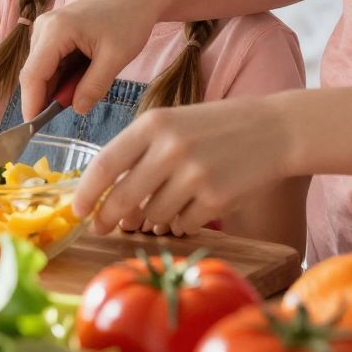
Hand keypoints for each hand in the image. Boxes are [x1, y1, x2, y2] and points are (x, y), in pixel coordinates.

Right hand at [19, 0, 162, 121]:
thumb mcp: (115, 59)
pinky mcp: (53, 31)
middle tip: (76, 106)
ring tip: (90, 82)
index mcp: (55, 30)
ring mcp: (47, 27)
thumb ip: (93, 87)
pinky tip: (85, 74)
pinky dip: (63, 75)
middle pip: (34, 73)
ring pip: (42, 69)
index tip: (33, 130)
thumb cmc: (129, 20)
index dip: (31, 104)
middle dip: (49, 96)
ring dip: (58, 85)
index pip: (32, 75)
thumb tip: (76, 110)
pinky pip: (50, 61)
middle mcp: (44, 27)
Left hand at [73, 95, 296, 236]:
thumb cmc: (215, 128)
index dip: (87, 191)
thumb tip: (107, 195)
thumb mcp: (172, 123)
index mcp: (153, 124)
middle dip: (109, 217)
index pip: (106, 163)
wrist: (273, 130)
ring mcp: (194, 175)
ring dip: (151, 220)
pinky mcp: (216, 198)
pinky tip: (193, 207)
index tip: (77, 210)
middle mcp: (170, 148)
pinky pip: (183, 224)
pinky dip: (181, 223)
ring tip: (161, 208)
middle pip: (124, 197)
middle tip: (102, 228)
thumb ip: (139, 152)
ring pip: (154, 214)